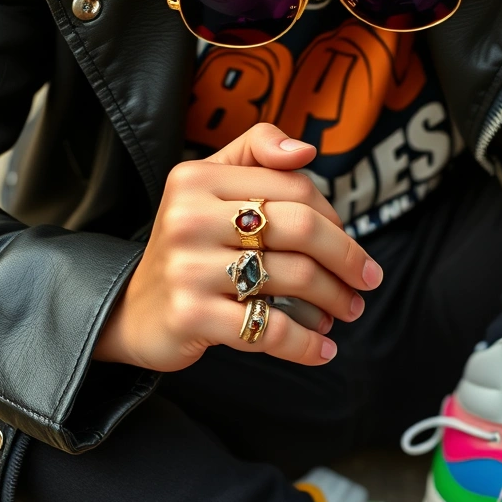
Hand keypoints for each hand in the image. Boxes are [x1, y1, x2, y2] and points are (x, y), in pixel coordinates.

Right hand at [93, 124, 383, 371]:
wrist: (133, 310)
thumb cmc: (190, 246)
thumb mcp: (208, 186)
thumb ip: (256, 151)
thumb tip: (306, 151)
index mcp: (197, 177)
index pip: (295, 187)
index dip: (333, 216)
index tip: (346, 241)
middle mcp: (189, 217)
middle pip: (302, 228)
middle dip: (347, 258)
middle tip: (368, 280)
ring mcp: (188, 267)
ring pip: (294, 278)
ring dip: (334, 300)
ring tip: (346, 311)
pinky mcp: (191, 315)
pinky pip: (270, 329)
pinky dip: (307, 344)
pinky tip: (324, 349)